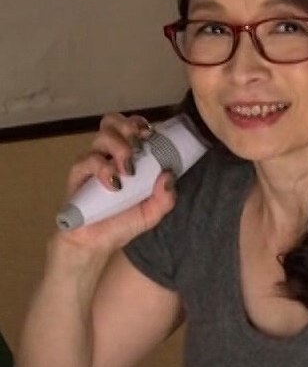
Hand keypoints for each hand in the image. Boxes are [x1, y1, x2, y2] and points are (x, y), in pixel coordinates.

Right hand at [58, 113, 176, 252]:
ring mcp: (92, 163)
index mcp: (128, 158)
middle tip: (139, 145)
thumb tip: (169, 175)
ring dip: (119, 147)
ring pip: (101, 137)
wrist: (95, 244)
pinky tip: (114, 184)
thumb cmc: (121, 224)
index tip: (151, 135)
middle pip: (112, 122)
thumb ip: (165, 198)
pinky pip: (87, 161)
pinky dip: (103, 168)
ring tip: (128, 170)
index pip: (131, 127)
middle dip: (127, 127)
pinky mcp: (78, 175)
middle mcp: (109, 155)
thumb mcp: (150, 214)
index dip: (140, 124)